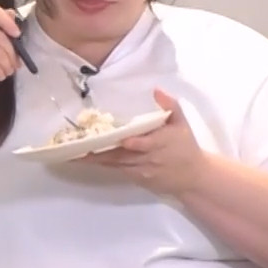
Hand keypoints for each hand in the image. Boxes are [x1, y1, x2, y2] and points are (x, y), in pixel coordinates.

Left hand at [83, 89, 209, 195]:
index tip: (112, 137)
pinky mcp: (136, 178)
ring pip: (114, 164)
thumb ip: (170, 105)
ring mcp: (140, 170)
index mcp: (159, 143)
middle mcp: (147, 159)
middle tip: (77, 145)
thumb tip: (156, 89)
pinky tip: (85, 159)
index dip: (129, 142)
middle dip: (99, 152)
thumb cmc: (186, 146)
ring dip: (94, 159)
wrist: (193, 177)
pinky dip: (102, 164)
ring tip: (73, 152)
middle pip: (120, 155)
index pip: (141, 143)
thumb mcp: (182, 124)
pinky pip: (116, 171)